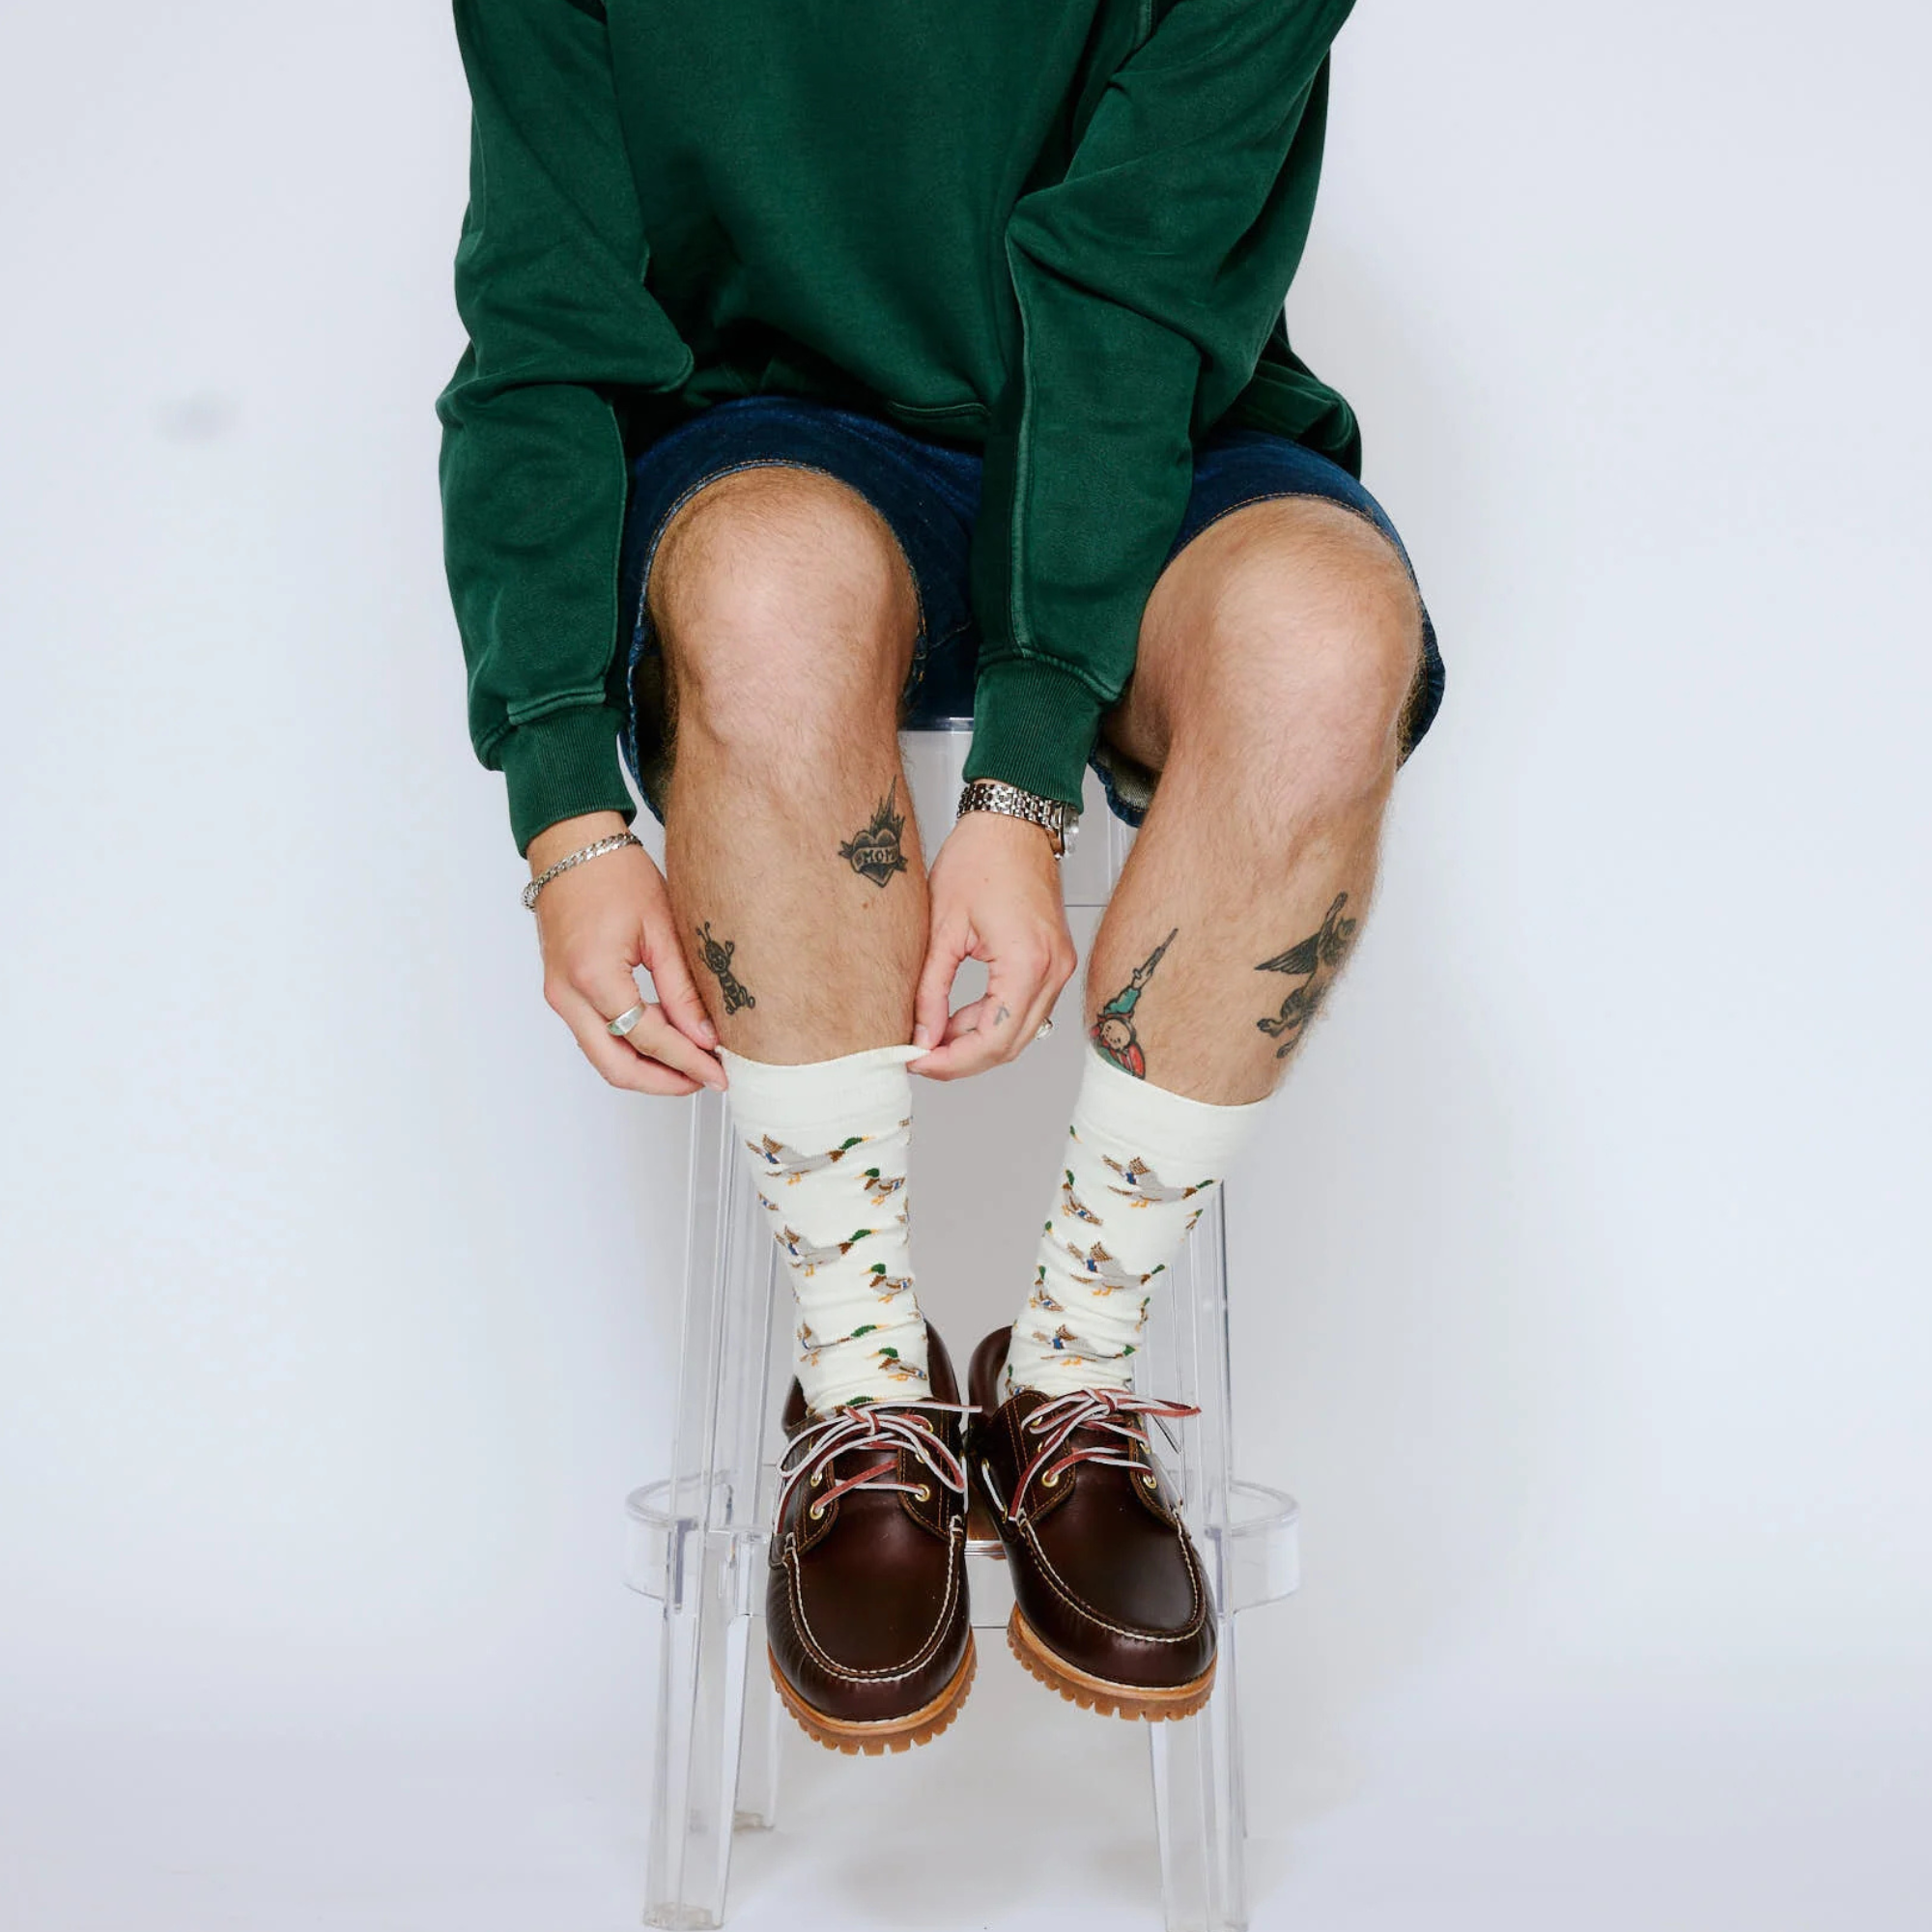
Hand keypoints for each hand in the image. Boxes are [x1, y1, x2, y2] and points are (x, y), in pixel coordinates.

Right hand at [528, 812, 726, 1095]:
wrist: (572, 847)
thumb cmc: (613, 873)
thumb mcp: (661, 928)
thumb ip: (682, 989)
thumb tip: (705, 1036)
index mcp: (594, 975)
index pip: (648, 1039)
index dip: (688, 1061)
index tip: (719, 1073)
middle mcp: (568, 994)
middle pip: (616, 1067)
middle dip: (664, 1082)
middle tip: (705, 1080)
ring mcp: (560, 996)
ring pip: (603, 1057)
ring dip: (647, 1069)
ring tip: (692, 1064)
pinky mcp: (563, 993)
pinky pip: (596, 1036)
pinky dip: (630, 1048)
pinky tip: (665, 1042)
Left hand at [909, 809, 1077, 1080]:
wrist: (1012, 823)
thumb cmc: (980, 858)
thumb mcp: (941, 928)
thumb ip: (930, 990)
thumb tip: (921, 1037)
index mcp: (1027, 962)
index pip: (992, 1040)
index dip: (952, 1062)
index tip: (917, 1061)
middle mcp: (1053, 971)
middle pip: (1009, 1045)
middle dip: (963, 1059)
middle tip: (920, 1056)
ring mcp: (1059, 968)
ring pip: (1018, 1032)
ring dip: (977, 1042)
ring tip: (933, 1034)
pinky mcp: (1054, 962)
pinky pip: (1024, 1009)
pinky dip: (991, 1021)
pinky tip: (958, 1017)